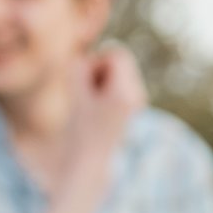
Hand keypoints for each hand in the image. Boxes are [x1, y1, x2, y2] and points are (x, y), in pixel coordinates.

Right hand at [68, 43, 148, 167]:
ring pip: (119, 69)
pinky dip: (106, 86)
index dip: (98, 62)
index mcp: (126, 93)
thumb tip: (92, 52)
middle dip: (101, 69)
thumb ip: (81, 65)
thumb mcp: (74, 91)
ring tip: (94, 102)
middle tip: (90, 93)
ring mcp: (138, 100)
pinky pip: (119, 80)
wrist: (90, 159)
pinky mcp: (132, 104)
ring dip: (102, 78)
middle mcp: (138, 95)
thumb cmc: (78, 126)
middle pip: (121, 59)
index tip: (88, 83)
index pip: (117, 54)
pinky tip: (99, 107)